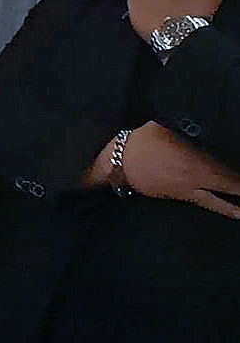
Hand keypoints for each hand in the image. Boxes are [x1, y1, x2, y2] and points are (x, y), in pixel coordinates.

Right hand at [112, 123, 239, 216]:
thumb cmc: (141, 142)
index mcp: (196, 167)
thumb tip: (190, 134)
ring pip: (207, 202)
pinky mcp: (167, 195)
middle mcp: (191, 184)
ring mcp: (178, 192)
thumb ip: (184, 134)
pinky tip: (208, 197)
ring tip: (238, 212)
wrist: (115, 162)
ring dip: (225, 207)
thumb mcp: (165, 129)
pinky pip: (192, 197)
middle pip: (220, 198)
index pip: (226, 178)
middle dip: (237, 202)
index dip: (238, 184)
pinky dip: (205, 199)